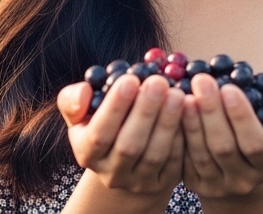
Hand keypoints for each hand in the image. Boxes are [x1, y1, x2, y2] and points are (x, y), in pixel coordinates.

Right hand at [57, 73, 185, 195]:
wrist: (126, 159)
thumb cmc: (103, 123)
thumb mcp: (82, 112)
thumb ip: (74, 100)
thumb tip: (84, 91)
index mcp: (87, 153)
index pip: (99, 134)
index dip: (114, 108)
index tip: (129, 79)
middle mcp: (111, 173)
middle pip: (129, 146)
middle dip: (144, 112)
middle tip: (158, 82)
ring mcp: (139, 181)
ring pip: (155, 154)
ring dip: (167, 122)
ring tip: (177, 93)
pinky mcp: (164, 182)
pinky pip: (175, 162)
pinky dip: (183, 137)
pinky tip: (189, 113)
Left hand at [179, 73, 262, 199]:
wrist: (244, 173)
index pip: (255, 143)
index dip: (241, 117)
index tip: (229, 87)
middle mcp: (244, 181)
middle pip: (224, 148)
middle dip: (211, 112)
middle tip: (202, 80)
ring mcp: (218, 185)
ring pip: (201, 154)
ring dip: (191, 122)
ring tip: (185, 93)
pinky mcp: (195, 184)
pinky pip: (183, 160)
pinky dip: (178, 135)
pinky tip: (174, 111)